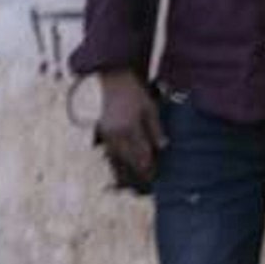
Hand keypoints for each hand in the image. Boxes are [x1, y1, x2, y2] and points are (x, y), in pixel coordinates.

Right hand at [96, 69, 164, 184]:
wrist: (112, 80)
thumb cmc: (135, 92)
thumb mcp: (150, 107)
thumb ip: (155, 128)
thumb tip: (163, 146)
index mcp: (129, 127)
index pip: (141, 153)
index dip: (148, 167)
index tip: (156, 177)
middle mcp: (115, 133)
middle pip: (128, 159)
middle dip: (138, 172)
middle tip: (148, 183)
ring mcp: (106, 133)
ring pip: (116, 158)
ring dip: (125, 170)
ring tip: (135, 183)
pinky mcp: (102, 132)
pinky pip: (109, 152)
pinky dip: (116, 161)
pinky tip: (122, 168)